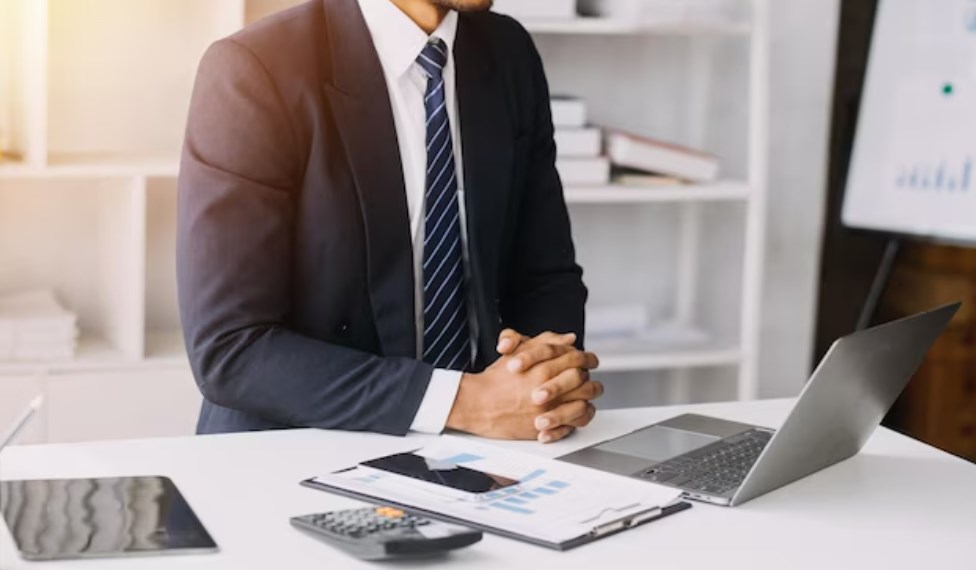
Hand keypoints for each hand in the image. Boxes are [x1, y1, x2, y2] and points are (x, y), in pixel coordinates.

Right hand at [445, 330, 602, 442]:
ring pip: (583, 405)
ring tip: (581, 399)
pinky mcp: (545, 427)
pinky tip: (570, 417)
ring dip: (585, 401)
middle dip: (588, 380)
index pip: (579, 359)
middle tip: (584, 381)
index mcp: (545, 366)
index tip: (588, 362)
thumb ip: (546, 342)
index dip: (587, 359)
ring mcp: (549, 409)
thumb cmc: (496, 379)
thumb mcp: (519, 350)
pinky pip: (573, 426)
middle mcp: (549, 387)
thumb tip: (569, 339)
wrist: (477, 403)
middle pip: (585, 382)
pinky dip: (575, 422)